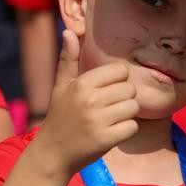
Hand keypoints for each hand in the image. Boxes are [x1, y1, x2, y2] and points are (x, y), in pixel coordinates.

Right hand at [32, 30, 139, 176]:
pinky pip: (132, 127)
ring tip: (111, 119)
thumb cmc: (60, 116)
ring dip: (127, 114)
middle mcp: (90, 100)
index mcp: (81, 83)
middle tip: (109, 108)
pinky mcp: (106, 139)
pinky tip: (113, 132)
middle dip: (124, 98)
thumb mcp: (61, 86)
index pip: (120, 71)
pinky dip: (127, 130)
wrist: (53, 153)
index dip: (118, 80)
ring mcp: (98, 120)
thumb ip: (68, 59)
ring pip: (133, 107)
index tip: (108, 90)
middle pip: (130, 89)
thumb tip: (69, 32)